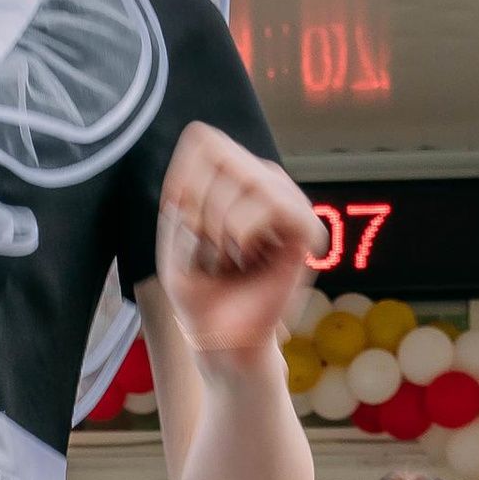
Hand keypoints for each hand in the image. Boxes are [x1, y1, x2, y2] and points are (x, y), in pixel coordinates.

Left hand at [155, 127, 321, 374]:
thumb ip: (185, 191)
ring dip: (223, 222)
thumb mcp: (175, 236)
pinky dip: (246, 230)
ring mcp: (286, 202)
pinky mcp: (303, 230)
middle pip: (223, 156)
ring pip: (250, 178)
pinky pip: (272, 203)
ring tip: (228, 253)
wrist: (219, 337)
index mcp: (230, 178)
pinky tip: (245, 253)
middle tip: (207, 244)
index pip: (206, 142)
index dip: (185, 179)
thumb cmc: (198, 290)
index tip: (180, 220)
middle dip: (201, 205)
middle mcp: (261, 181)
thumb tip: (204, 151)